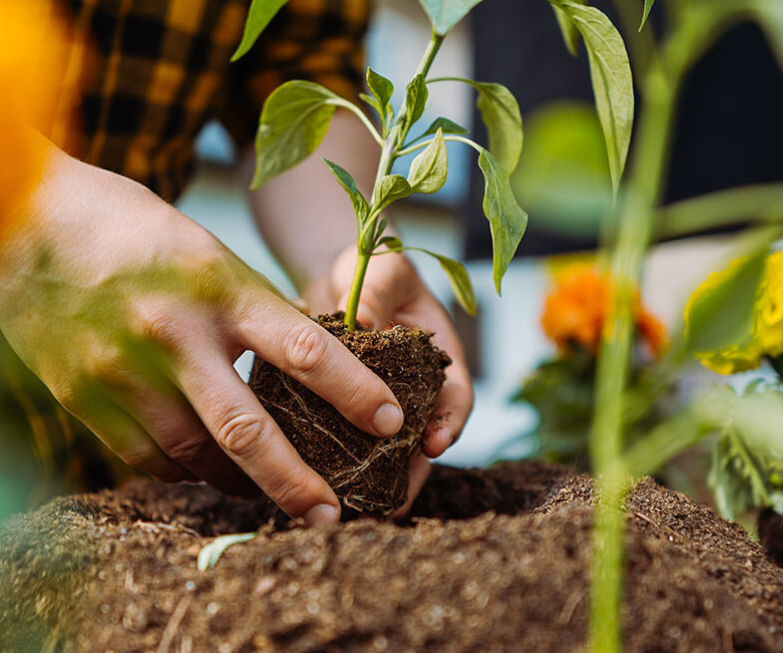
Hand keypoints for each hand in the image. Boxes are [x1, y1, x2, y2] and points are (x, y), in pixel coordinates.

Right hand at [0, 147, 405, 525]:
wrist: (20, 217)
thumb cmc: (128, 227)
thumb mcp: (205, 252)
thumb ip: (249, 311)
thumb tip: (302, 371)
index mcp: (216, 286)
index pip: (303, 348)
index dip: (353, 392)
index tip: (391, 422)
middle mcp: (172, 333)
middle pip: (247, 429)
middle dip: (295, 481)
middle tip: (332, 514)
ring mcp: (121, 370)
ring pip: (195, 455)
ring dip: (240, 483)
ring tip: (275, 495)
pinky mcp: (81, 396)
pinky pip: (145, 457)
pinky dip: (183, 470)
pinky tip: (205, 470)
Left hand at [304, 245, 473, 514]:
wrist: (341, 276)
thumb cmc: (375, 266)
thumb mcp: (383, 271)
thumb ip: (377, 294)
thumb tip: (358, 321)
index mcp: (440, 359)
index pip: (456, 398)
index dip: (449, 424)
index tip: (434, 445)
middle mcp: (417, 392)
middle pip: (422, 442)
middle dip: (410, 475)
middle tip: (392, 504)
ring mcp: (383, 408)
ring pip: (387, 455)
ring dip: (377, 485)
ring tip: (361, 515)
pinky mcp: (348, 416)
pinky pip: (350, 447)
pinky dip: (342, 471)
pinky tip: (326, 494)